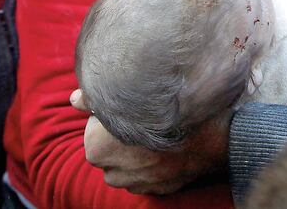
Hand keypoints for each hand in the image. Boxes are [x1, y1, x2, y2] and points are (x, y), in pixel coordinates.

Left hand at [71, 89, 227, 193]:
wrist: (213, 134)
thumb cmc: (169, 109)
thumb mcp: (128, 95)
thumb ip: (94, 98)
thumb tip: (74, 99)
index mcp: (96, 150)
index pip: (94, 130)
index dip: (111, 116)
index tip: (130, 107)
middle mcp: (112, 173)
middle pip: (110, 151)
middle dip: (121, 138)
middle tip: (144, 118)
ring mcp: (136, 185)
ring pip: (129, 166)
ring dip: (137, 153)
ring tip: (157, 132)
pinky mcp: (159, 190)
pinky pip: (149, 176)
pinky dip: (155, 164)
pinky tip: (169, 147)